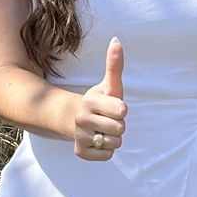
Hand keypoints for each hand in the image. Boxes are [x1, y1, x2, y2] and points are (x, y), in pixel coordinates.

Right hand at [74, 37, 126, 160]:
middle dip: (118, 125)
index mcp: (90, 101)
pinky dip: (106, 150)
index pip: (123, 110)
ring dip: (113, 138)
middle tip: (107, 119)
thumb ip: (115, 64)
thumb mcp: (108, 84)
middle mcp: (82, 119)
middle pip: (121, 129)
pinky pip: (108, 156)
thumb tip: (117, 40)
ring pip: (115, 143)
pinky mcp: (80, 152)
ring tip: (103, 129)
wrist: (73, 118)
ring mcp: (80, 136)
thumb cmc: (99, 101)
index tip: (112, 106)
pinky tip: (97, 140)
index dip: (121, 109)